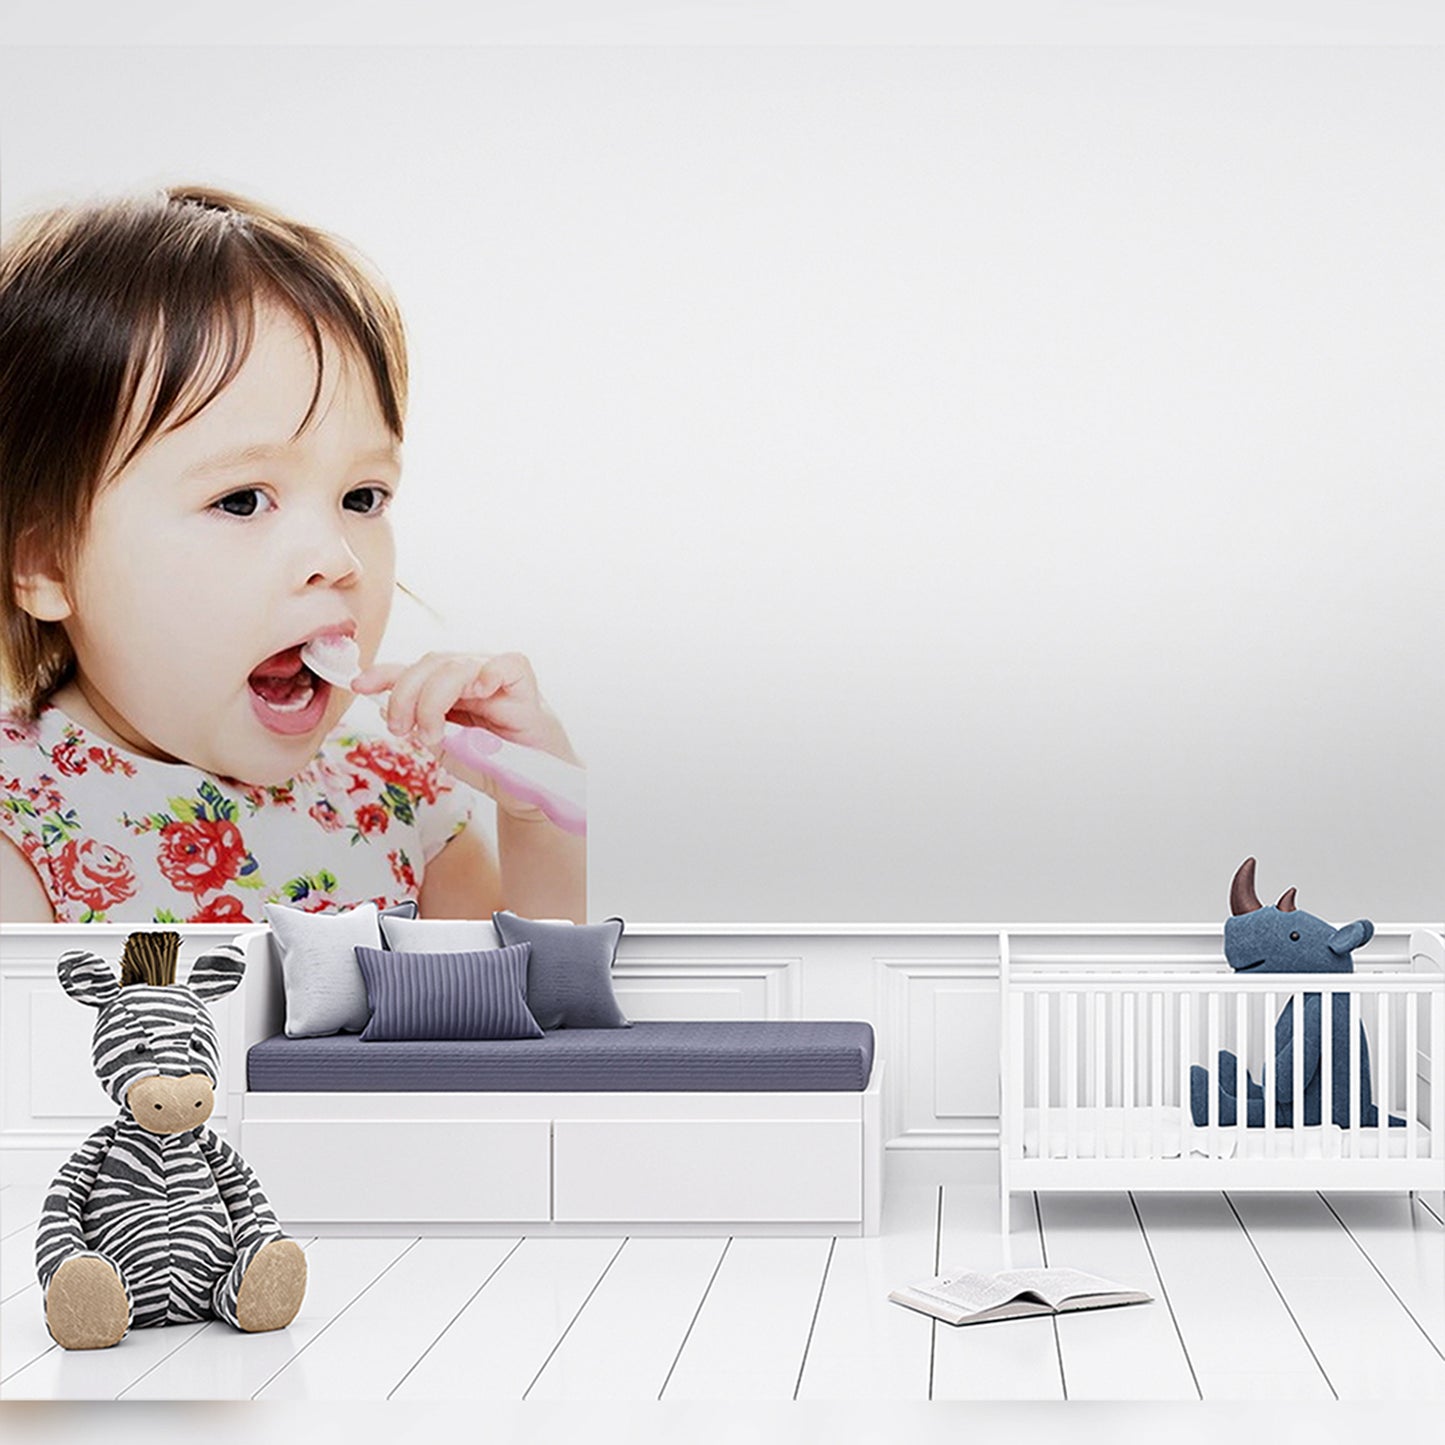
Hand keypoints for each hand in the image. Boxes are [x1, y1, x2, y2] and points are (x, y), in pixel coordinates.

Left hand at [353, 651, 579, 764]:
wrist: (532, 791)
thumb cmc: (492, 766)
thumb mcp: (444, 748)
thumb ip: (420, 726)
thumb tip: (386, 708)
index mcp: (450, 686)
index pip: (414, 669)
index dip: (385, 673)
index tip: (359, 685)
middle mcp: (472, 676)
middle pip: (431, 663)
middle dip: (405, 694)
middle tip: (399, 729)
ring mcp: (499, 679)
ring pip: (457, 665)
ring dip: (433, 698)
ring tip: (432, 734)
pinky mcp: (527, 689)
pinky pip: (509, 664)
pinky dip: (490, 672)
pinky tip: (478, 692)